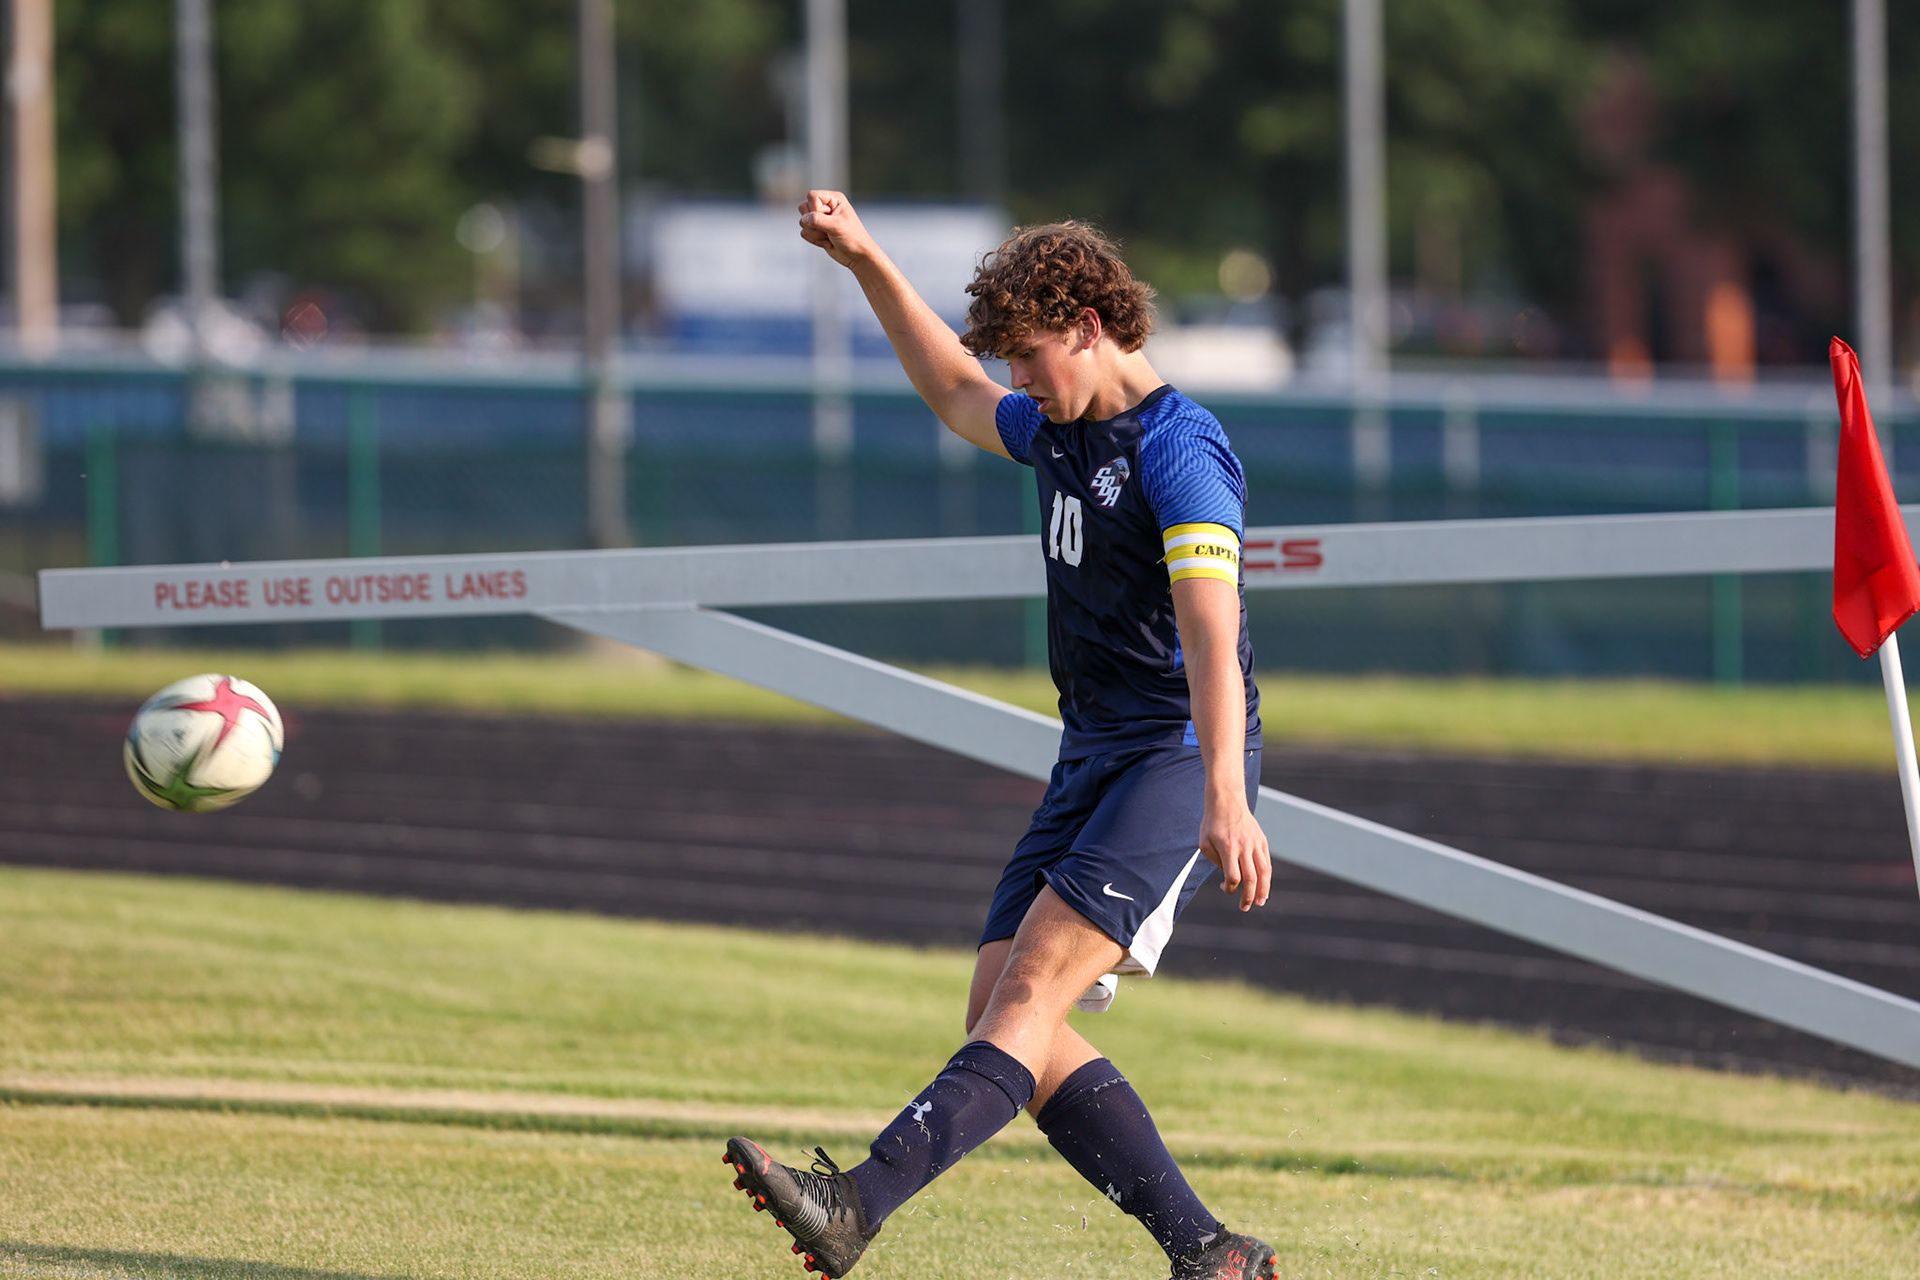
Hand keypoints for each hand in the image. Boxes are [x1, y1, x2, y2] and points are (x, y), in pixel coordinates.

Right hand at [798, 189, 876, 268]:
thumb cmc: (852, 238)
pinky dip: (815, 240)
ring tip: (829, 237)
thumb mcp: (836, 226)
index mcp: (834, 199)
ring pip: (802, 221)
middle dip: (813, 223)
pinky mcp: (816, 230)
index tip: (828, 219)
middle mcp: (826, 206)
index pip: (812, 196)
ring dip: (815, 233)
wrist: (857, 256)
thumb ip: (817, 220)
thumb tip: (803, 219)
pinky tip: (828, 242)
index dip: (815, 208)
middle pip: (803, 207)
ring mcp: (820, 218)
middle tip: (829, 229)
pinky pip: (804, 232)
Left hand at [1200, 795, 1270, 911]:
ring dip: (1264, 890)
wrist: (1227, 801)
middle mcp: (1244, 847)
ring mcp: (1255, 843)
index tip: (1224, 888)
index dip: (1230, 888)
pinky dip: (1267, 876)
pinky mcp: (1262, 841)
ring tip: (1261, 902)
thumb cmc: (1212, 824)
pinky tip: (1264, 886)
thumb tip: (1229, 877)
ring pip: (1264, 872)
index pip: (1233, 877)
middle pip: (1251, 878)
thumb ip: (1216, 862)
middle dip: (1248, 897)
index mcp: (1228, 848)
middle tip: (1245, 908)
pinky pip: (1266, 862)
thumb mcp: (1204, 843)